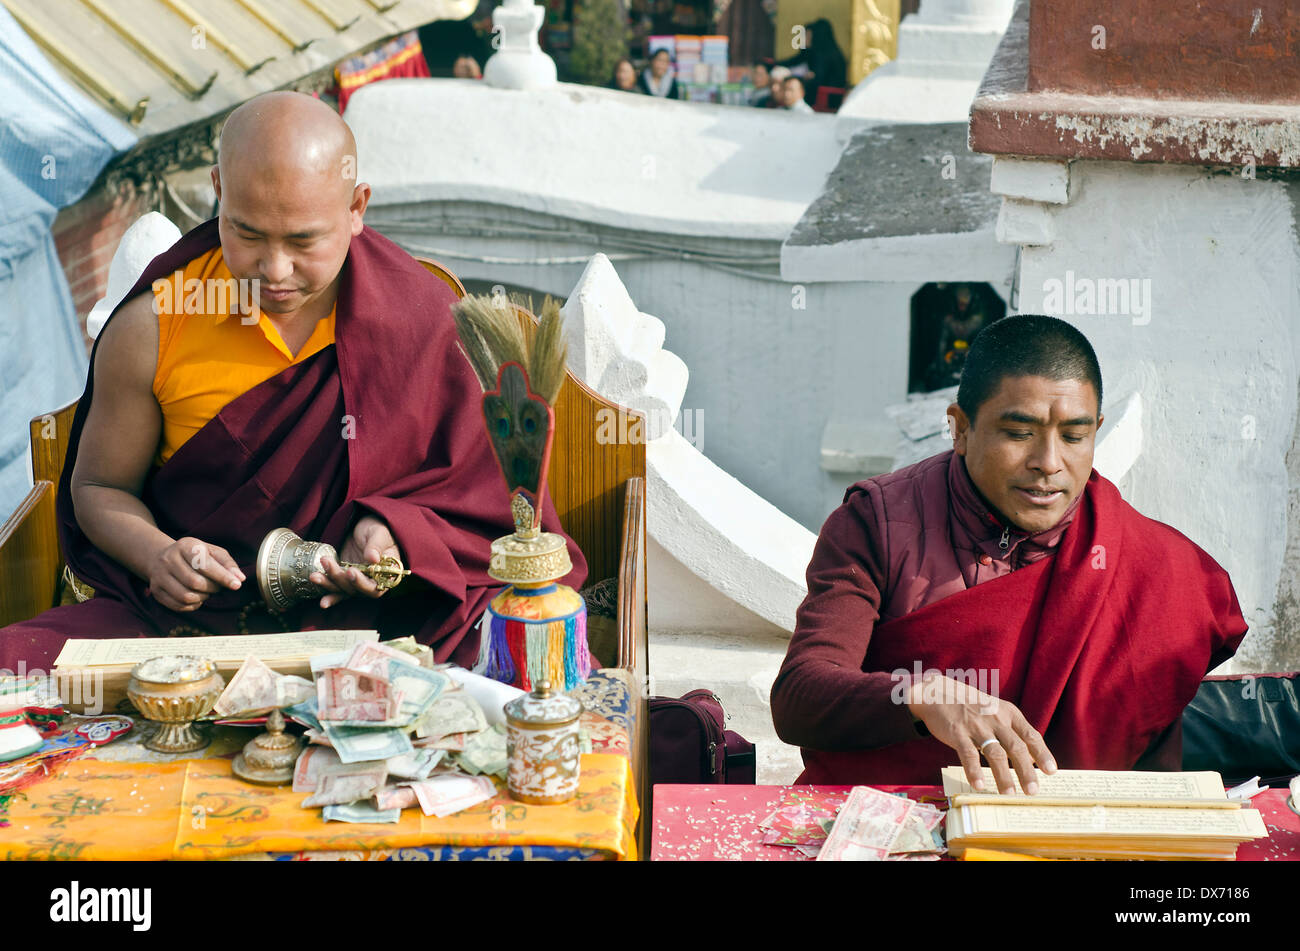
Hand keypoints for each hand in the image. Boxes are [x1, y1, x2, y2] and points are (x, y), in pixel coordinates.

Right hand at [147, 536, 244, 611]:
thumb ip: (228, 564)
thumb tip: (240, 578)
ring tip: (207, 591)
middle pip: (196, 582)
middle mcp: (169, 559)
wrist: (163, 557)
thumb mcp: (212, 552)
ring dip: (203, 598)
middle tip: (218, 587)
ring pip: (186, 596)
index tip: (237, 585)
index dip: (223, 577)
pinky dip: (193, 606)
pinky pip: (178, 606)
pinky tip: (197, 598)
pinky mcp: (156, 591)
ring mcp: (159, 576)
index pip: (205, 564)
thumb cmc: (195, 555)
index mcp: (185, 546)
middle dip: (213, 588)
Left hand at [310, 515, 400, 608]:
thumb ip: (376, 545)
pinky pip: (338, 591)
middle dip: (340, 579)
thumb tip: (373, 558)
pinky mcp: (345, 580)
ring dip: (329, 585)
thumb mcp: (379, 533)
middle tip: (328, 563)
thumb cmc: (378, 529)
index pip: (376, 587)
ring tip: (315, 576)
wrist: (366, 526)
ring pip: (344, 590)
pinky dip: (330, 597)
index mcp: (387, 574)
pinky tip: (323, 603)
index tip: (351, 571)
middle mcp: (373, 582)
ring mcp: (358, 582)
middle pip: (356, 590)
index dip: (362, 583)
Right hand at [906, 673, 1057, 794]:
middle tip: (1033, 791)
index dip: (1042, 754)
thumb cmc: (972, 706)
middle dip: (1026, 771)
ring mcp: (977, 726)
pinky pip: (968, 754)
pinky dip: (974, 771)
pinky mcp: (958, 732)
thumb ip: (1014, 733)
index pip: (1031, 735)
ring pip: (994, 753)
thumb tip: (1033, 759)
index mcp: (1009, 713)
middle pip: (1016, 747)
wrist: (938, 692)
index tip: (1052, 771)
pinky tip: (979, 784)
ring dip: (1003, 775)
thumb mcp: (997, 712)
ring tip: (1009, 793)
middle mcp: (996, 718)